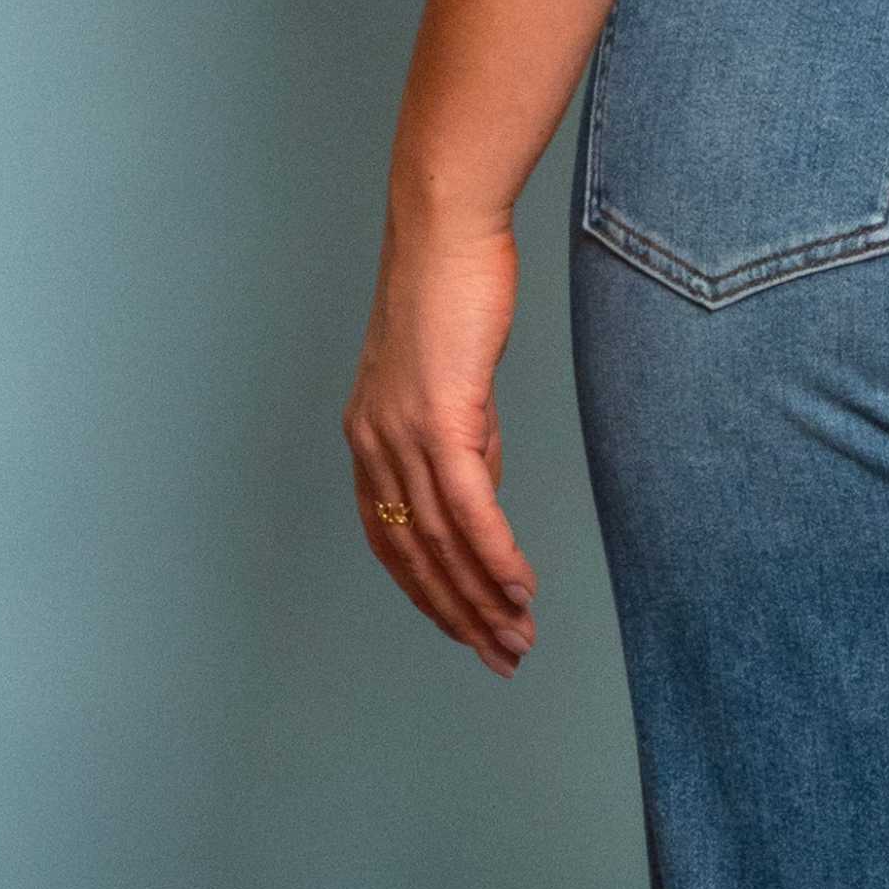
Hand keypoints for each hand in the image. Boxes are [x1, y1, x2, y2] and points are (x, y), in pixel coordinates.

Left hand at [343, 210, 537, 674]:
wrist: (446, 230)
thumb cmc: (452, 293)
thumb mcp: (455, 386)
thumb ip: (466, 447)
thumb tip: (484, 501)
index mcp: (369, 440)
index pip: (391, 542)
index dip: (429, 597)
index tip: (466, 633)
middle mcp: (375, 444)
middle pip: (416, 555)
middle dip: (460, 615)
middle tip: (501, 657)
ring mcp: (404, 433)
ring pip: (441, 542)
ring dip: (484, 599)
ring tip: (518, 638)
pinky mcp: (441, 417)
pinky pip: (469, 506)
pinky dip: (496, 555)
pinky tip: (519, 589)